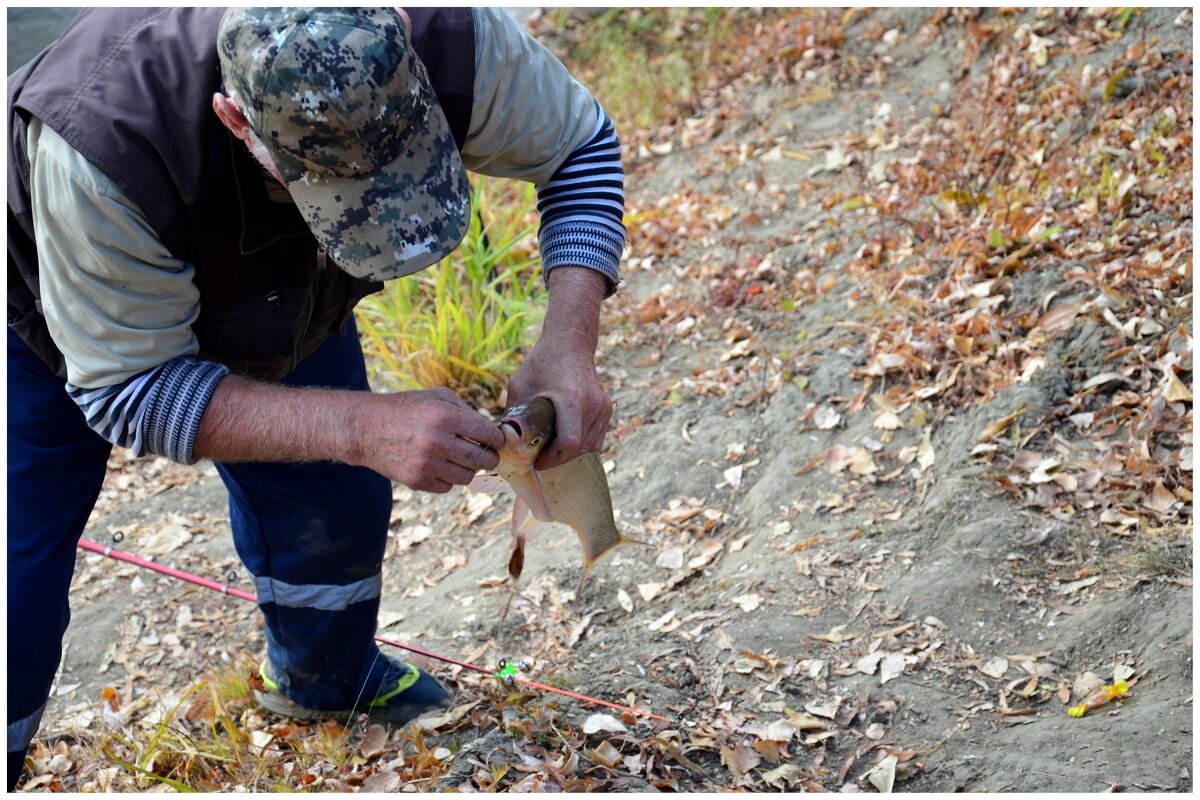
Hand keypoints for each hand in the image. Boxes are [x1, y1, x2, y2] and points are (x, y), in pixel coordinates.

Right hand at [347, 388, 500, 492]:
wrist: (365, 428)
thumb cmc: (406, 409)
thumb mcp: (437, 397)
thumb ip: (467, 412)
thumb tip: (493, 431)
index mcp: (446, 417)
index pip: (489, 435)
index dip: (498, 439)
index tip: (497, 440)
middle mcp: (437, 442)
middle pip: (484, 460)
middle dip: (490, 457)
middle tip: (486, 453)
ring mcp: (427, 464)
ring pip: (468, 477)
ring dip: (468, 469)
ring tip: (460, 458)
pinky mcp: (417, 481)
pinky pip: (448, 487)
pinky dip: (448, 478)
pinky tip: (440, 465)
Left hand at [508, 268, 612, 469]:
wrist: (570, 343)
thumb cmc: (542, 362)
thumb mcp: (520, 386)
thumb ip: (513, 414)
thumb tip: (503, 443)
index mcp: (572, 399)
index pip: (568, 443)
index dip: (551, 459)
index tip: (535, 460)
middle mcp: (592, 405)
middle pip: (577, 449)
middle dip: (556, 458)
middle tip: (538, 457)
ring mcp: (603, 408)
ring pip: (589, 447)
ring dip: (569, 452)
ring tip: (550, 447)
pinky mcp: (606, 410)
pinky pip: (596, 439)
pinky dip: (580, 444)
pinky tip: (564, 438)